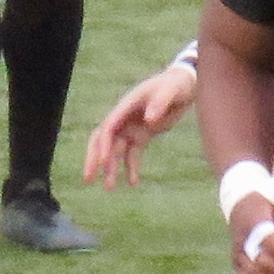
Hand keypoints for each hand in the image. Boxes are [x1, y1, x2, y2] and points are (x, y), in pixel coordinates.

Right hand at [82, 61, 200, 185]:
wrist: (184, 84)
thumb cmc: (176, 84)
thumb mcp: (170, 91)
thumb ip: (160, 103)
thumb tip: (149, 120)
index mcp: (126, 106)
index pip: (109, 127)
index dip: (104, 144)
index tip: (103, 162)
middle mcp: (124, 118)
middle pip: (103, 140)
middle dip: (95, 159)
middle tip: (88, 179)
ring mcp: (132, 127)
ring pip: (116, 151)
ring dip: (111, 169)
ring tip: (110, 188)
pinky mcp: (141, 135)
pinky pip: (132, 154)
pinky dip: (131, 168)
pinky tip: (133, 183)